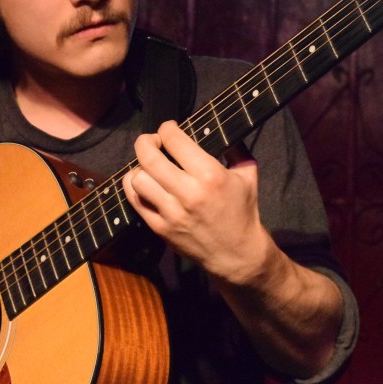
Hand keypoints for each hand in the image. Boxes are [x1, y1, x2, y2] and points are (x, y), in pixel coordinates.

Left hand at [122, 120, 272, 284]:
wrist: (238, 255)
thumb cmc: (243, 212)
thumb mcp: (247, 176)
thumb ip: (235, 149)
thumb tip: (221, 129)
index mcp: (210, 175)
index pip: (174, 140)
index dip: (167, 128)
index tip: (169, 129)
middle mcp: (188, 193)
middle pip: (148, 156)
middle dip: (145, 141)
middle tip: (152, 141)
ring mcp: (171, 212)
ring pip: (137, 179)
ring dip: (140, 167)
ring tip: (149, 167)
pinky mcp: (160, 228)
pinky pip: (135, 201)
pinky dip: (135, 188)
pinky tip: (145, 184)